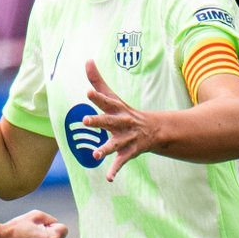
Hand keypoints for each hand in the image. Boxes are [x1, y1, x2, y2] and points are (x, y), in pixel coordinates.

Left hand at [82, 60, 158, 181]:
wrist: (153, 130)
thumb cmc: (124, 112)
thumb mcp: (112, 96)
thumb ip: (97, 80)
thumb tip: (87, 59)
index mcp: (116, 109)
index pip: (106, 101)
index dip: (97, 96)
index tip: (88, 91)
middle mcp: (121, 123)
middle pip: (109, 121)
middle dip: (98, 121)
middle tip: (85, 120)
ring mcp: (126, 138)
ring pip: (115, 144)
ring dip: (105, 149)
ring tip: (95, 155)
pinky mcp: (128, 152)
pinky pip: (121, 162)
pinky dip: (115, 170)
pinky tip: (108, 178)